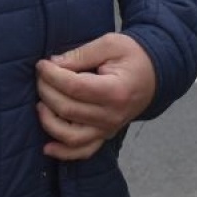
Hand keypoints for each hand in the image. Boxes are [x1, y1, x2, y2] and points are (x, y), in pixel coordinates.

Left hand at [35, 33, 157, 160]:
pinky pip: (83, 151)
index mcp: (115, 90)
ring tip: (42, 103)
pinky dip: (63, 152)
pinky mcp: (106, 135)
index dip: (52, 76)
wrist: (156, 74)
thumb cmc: (133, 56)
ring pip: (70, 136)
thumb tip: (53, 64)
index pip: (74, 87)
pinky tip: (47, 147)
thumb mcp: (110, 44)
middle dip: (46, 91)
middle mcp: (112, 115)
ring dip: (48, 121)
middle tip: (41, 77)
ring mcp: (109, 128)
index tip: (42, 65)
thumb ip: (81, 54)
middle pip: (67, 109)